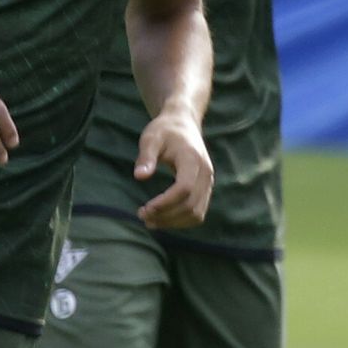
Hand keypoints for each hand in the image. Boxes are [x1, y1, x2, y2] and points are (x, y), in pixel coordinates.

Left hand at [134, 108, 212, 228]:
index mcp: (192, 159)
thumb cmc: (165, 131)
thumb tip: (139, 177)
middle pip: (190, 205)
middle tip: (142, 216)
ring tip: (150, 221)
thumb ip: (146, 157)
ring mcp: (208, 182)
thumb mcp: (151, 138)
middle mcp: (205, 173)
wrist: (183, 124)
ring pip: (196, 213)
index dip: (166, 203)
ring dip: (174, 222)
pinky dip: (181, 220)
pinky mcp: (206, 189)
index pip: (184, 188)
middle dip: (166, 216)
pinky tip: (163, 219)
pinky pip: (198, 212)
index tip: (146, 208)